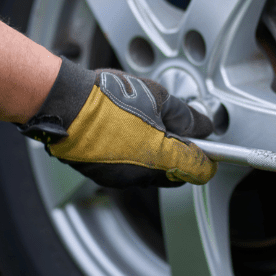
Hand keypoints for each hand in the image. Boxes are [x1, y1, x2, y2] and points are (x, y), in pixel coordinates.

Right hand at [17, 57, 216, 187]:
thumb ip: (185, 115)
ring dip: (153, 157)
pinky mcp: (102, 177)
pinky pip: (126, 172)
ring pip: (149, 174)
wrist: (65, 104)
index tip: (210, 152)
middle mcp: (142, 175)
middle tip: (174, 132)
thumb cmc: (107, 97)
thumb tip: (202, 126)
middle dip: (178, 157)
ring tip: (143, 127)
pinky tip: (123, 134)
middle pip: (174, 175)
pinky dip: (131, 158)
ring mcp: (120, 179)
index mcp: (161, 156)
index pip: (198, 169)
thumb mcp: (157, 96)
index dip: (207, 160)